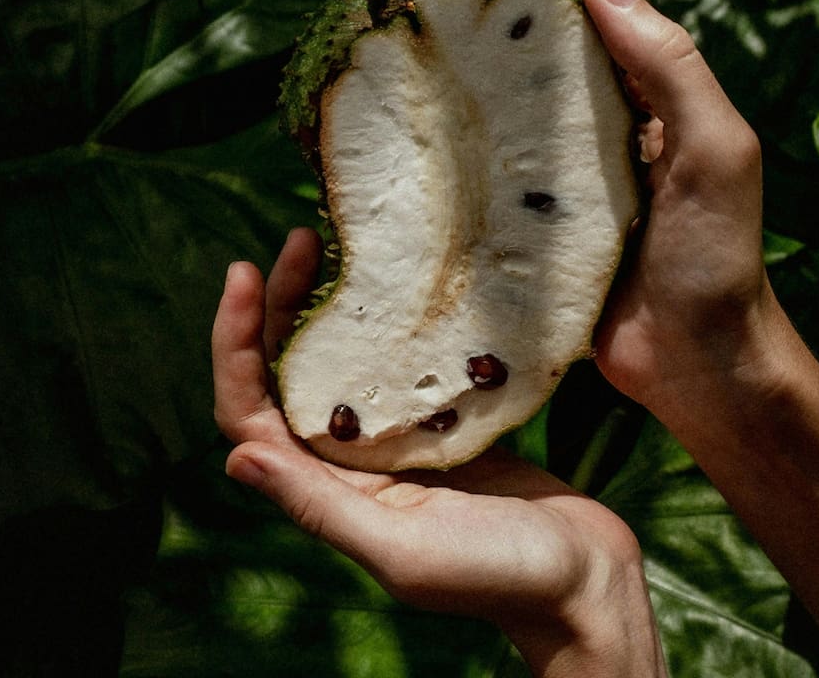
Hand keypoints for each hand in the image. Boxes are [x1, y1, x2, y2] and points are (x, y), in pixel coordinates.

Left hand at [212, 229, 666, 676]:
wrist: (584, 582)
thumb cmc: (497, 576)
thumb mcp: (403, 548)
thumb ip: (320, 507)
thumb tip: (235, 456)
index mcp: (328, 492)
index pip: (249, 412)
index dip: (234, 344)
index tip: (244, 272)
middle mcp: (351, 465)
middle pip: (289, 375)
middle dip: (280, 307)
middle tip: (300, 237)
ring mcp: (398, 444)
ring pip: (341, 364)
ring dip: (329, 307)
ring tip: (338, 244)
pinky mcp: (445, 429)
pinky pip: (400, 368)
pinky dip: (391, 325)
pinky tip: (407, 286)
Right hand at [410, 0, 781, 421]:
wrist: (701, 367)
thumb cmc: (718, 262)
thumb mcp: (718, 153)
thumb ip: (671, 67)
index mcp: (646, 85)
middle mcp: (598, 115)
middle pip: (528, 30)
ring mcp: (559, 169)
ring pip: (496, 94)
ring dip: (445, 60)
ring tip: (384, 37)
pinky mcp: (531, 221)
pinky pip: (480, 169)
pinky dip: (442, 145)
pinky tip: (398, 136)